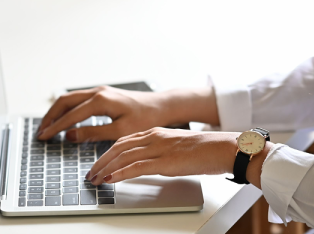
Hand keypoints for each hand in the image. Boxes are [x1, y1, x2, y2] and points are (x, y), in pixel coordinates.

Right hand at [37, 86, 178, 141]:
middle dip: (50, 117)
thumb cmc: (145, 119)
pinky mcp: (102, 94)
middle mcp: (98, 92)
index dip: (55, 127)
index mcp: (101, 101)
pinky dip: (66, 109)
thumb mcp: (119, 131)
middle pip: (64, 102)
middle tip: (41, 132)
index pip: (71, 115)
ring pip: (69, 99)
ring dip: (56, 112)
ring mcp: (99, 91)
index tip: (44, 137)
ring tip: (47, 127)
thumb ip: (93, 133)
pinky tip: (63, 119)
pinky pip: (77, 100)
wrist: (161, 107)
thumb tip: (69, 136)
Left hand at [85, 127, 238, 185]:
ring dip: (105, 169)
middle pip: (117, 148)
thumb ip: (159, 152)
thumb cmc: (204, 150)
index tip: (98, 163)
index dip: (107, 153)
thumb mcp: (175, 147)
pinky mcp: (164, 161)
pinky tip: (110, 180)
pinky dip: (120, 174)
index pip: (123, 141)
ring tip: (95, 180)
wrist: (222, 148)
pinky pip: (135, 167)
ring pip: (122, 157)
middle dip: (101, 162)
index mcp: (154, 132)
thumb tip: (146, 164)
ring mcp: (158, 148)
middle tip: (90, 174)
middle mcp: (153, 137)